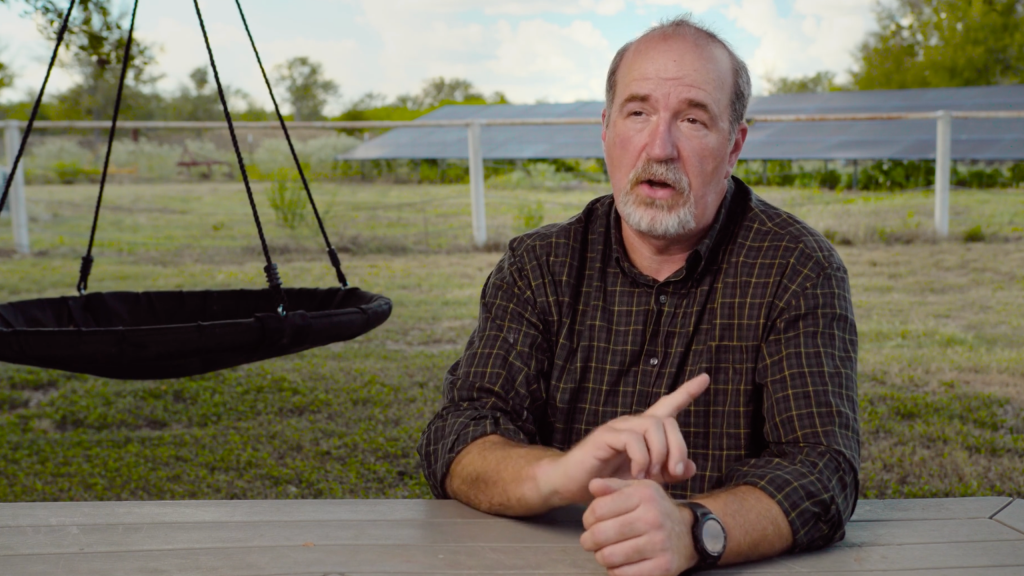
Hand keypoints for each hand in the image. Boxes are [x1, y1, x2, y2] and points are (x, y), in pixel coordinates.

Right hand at [535, 373, 709, 505]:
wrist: (571, 485)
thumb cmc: (607, 481)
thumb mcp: (644, 480)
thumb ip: (667, 473)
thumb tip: (692, 466)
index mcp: (643, 432)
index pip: (668, 405)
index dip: (687, 392)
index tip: (705, 378)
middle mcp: (632, 424)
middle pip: (668, 421)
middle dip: (678, 447)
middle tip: (675, 473)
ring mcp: (618, 427)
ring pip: (652, 426)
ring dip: (660, 454)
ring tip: (652, 475)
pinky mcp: (605, 436)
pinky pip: (633, 440)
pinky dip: (641, 459)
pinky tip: (637, 473)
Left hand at [580, 478, 696, 575]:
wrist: (687, 534)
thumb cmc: (655, 511)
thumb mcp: (638, 490)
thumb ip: (613, 486)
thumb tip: (592, 485)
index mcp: (644, 496)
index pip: (598, 510)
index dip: (587, 519)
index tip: (589, 523)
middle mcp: (653, 518)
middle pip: (600, 534)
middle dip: (588, 540)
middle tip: (590, 541)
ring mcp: (659, 544)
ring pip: (608, 556)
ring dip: (600, 556)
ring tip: (605, 551)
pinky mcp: (662, 567)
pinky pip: (622, 573)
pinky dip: (614, 570)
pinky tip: (619, 562)